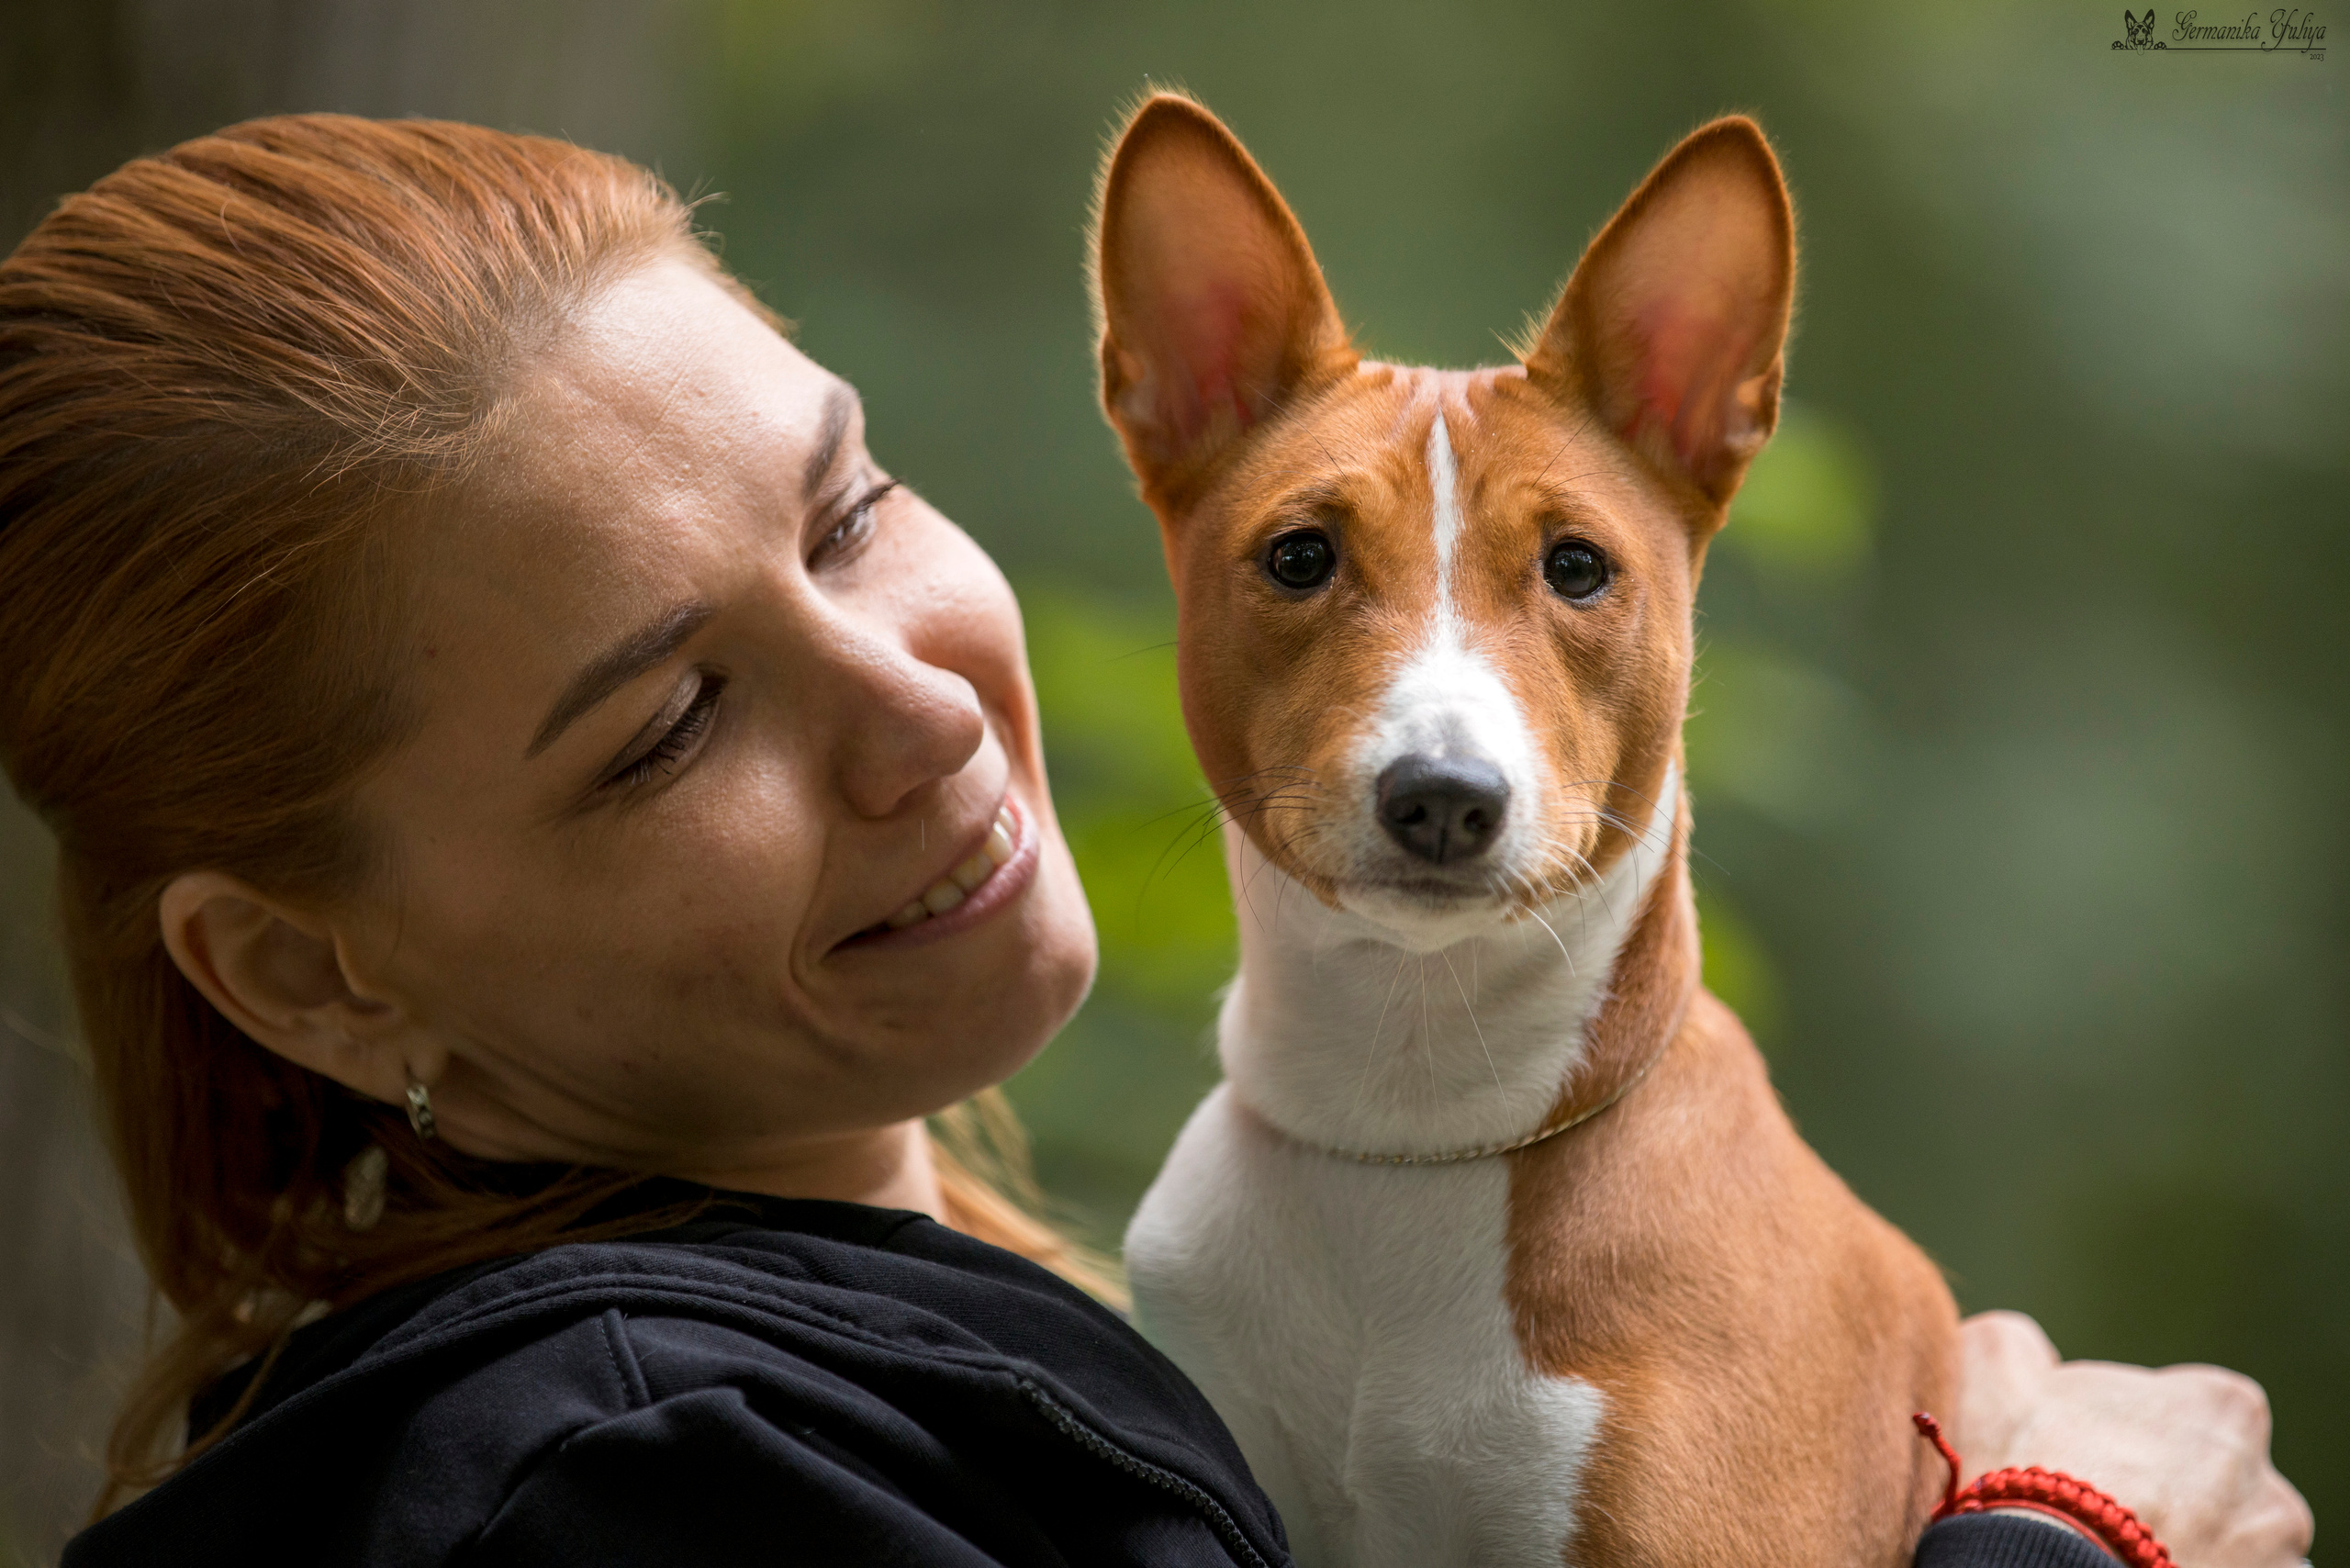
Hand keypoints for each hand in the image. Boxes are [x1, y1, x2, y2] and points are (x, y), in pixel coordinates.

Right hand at [1952, 1310, 2312, 1567]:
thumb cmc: (2030, 1469)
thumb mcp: (1992, 1370)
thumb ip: (2014, 1343)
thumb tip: (2021, 1349)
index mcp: (2224, 1408)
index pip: (2185, 1409)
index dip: (2129, 1432)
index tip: (2086, 1456)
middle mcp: (2270, 1486)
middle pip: (2212, 1482)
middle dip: (2166, 1494)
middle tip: (2096, 1512)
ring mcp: (2275, 1560)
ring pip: (2226, 1545)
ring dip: (2182, 1546)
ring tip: (2110, 1556)